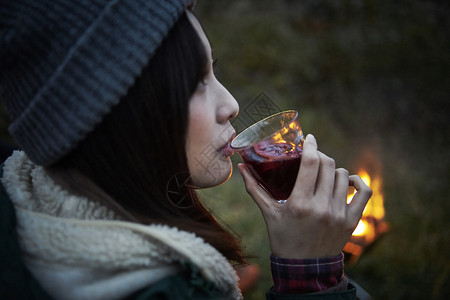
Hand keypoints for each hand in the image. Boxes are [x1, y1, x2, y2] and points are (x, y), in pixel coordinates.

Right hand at [238, 134, 371, 258]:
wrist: (304, 268)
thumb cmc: (283, 238)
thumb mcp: (269, 213)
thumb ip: (255, 188)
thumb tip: (241, 167)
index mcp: (299, 203)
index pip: (310, 163)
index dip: (311, 145)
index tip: (309, 138)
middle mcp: (321, 207)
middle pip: (328, 165)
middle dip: (320, 156)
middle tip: (313, 157)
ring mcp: (339, 214)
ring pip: (342, 175)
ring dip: (333, 169)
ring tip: (323, 173)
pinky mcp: (351, 220)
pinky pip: (363, 192)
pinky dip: (356, 182)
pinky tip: (346, 180)